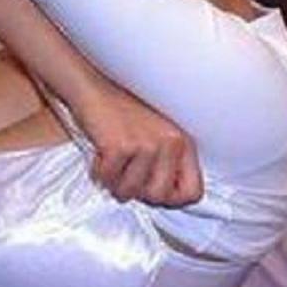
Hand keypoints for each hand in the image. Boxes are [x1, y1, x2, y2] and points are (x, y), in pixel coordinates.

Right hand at [74, 77, 202, 206]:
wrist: (93, 87)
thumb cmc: (121, 112)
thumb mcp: (157, 135)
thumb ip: (167, 164)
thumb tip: (164, 198)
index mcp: (182, 142)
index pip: (193, 192)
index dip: (172, 199)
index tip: (154, 189)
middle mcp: (169, 143)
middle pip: (159, 197)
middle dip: (137, 191)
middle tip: (126, 172)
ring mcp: (146, 144)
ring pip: (129, 192)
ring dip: (114, 181)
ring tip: (112, 160)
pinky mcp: (120, 146)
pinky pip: (108, 179)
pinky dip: (99, 172)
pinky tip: (100, 154)